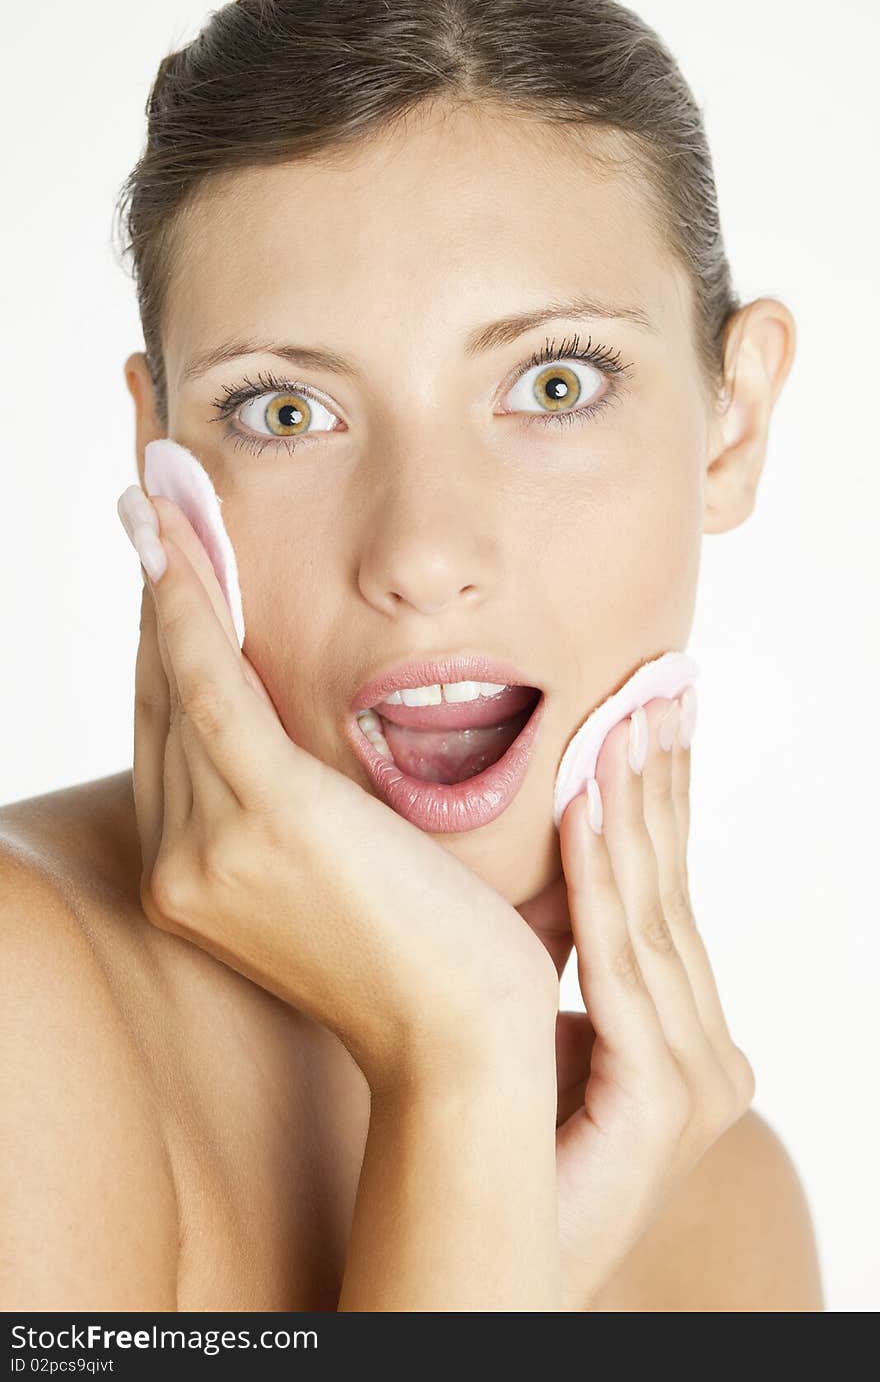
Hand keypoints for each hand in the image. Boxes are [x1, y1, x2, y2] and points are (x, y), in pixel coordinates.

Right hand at [119, 486, 558, 1091]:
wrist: (465, 1041)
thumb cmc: (428, 963)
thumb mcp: (345, 884)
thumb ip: (300, 819)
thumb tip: (307, 750)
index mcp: (200, 881)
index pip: (175, 741)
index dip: (166, 650)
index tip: (170, 575)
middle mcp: (185, 866)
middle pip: (162, 705)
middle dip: (156, 602)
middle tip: (149, 511)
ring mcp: (214, 845)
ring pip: (178, 685)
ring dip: (166, 581)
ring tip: (156, 503)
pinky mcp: (266, 818)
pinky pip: (209, 686)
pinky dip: (187, 611)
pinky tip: (177, 548)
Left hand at [546, 694, 754, 1309]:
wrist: (484, 1254)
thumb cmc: (499, 1141)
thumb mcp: (540, 1019)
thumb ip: (563, 950)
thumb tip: (545, 869)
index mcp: (685, 1040)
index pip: (664, 897)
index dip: (658, 803)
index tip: (649, 715)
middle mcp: (708, 1057)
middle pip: (670, 892)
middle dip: (659, 783)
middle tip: (654, 685)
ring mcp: (697, 1082)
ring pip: (650, 912)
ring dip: (632, 806)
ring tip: (622, 715)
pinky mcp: (664, 1097)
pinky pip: (620, 958)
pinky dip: (602, 870)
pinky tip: (587, 796)